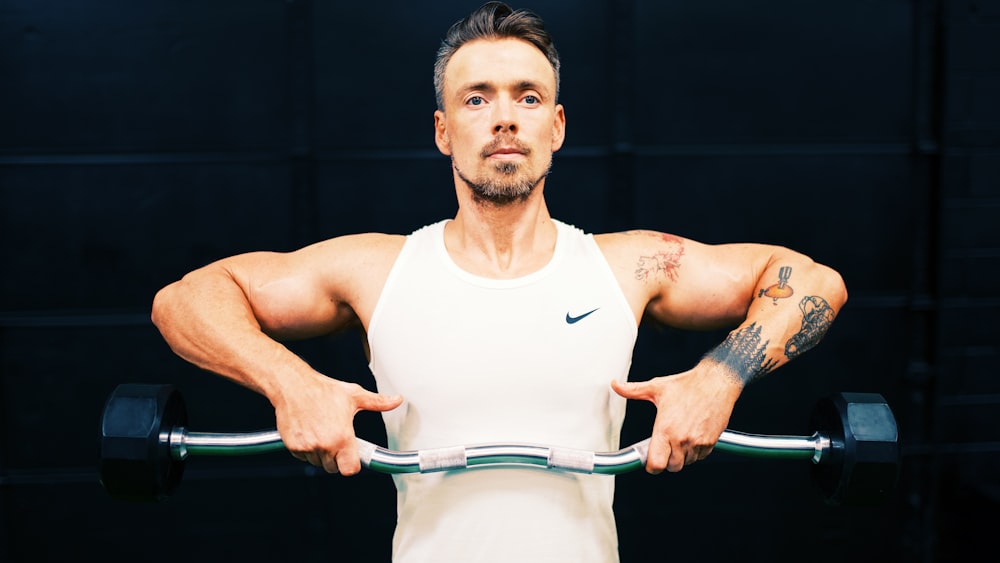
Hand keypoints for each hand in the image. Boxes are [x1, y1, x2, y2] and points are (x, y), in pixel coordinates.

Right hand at [273, 376, 402, 475]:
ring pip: (318, 462)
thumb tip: (396, 400)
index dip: (352, 464)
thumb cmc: (323, 390)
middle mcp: (325, 444)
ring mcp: (307, 447)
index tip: (352, 457)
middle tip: (335, 437)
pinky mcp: (293, 446)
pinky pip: (303, 457)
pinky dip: (306, 449)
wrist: (294, 386)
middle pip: (333, 467)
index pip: (350, 469)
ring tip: (321, 431)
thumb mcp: (354, 395)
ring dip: (321, 453)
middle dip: (336, 457)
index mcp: (342, 437)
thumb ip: (378, 402)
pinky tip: (310, 431)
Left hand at [611, 365, 740, 472]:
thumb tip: (616, 385)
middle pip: (672, 467)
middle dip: (666, 461)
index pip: (656, 464)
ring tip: (679, 439)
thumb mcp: (657, 387)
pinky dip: (695, 452)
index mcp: (665, 428)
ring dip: (682, 456)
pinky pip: (700, 457)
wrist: (716, 382)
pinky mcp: (710, 442)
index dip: (651, 466)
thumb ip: (633, 390)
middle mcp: (681, 438)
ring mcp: (697, 442)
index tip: (650, 461)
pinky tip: (692, 437)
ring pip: (687, 462)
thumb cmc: (688, 385)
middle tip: (664, 448)